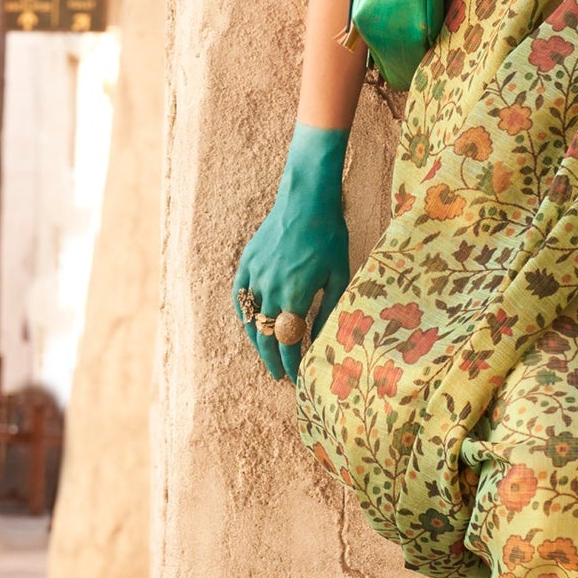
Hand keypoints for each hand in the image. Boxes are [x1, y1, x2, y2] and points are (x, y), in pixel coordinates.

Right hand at [232, 123, 350, 380]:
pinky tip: (251, 324)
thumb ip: (327, 310)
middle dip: (272, 360)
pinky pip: (239, 296)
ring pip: (250, 319)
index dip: (291, 364)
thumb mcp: (338, 275)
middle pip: (265, 336)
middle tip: (279, 376)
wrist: (306, 198)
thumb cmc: (329, 235)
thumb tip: (320, 340)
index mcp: (294, 295)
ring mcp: (254, 276)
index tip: (296, 379)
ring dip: (257, 341)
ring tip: (266, 355)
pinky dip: (243, 314)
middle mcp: (269, 289)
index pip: (288, 342)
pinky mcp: (246, 263)